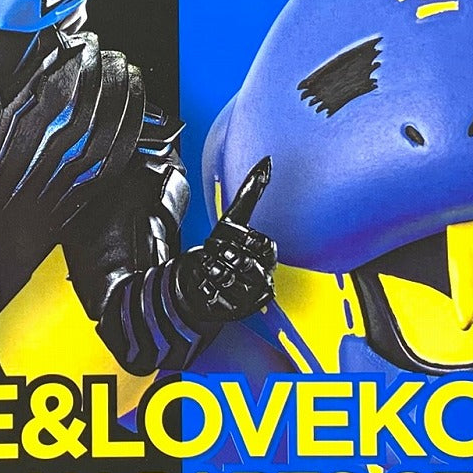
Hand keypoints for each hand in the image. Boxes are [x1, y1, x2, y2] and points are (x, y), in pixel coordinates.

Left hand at [175, 158, 276, 321]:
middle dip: (224, 253)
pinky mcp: (239, 310)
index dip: (243, 239)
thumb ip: (252, 192)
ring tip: (211, 268)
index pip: (264, 244)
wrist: (203, 282)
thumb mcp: (233, 219)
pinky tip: (208, 283)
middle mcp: (266, 276)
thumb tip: (267, 162)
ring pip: (232, 278)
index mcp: (268, 255)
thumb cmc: (222, 250)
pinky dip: (209, 286)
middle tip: (217, 253)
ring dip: (213, 269)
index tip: (231, 237)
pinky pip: (223, 295)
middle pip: (246, 261)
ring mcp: (253, 295)